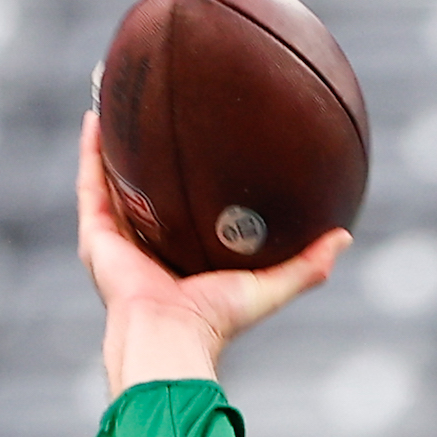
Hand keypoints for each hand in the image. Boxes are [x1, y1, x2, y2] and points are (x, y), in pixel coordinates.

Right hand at [76, 111, 351, 394]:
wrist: (172, 334)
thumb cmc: (218, 319)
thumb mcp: (271, 286)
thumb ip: (307, 265)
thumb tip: (345, 236)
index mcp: (184, 257)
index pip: (188, 212)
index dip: (196, 182)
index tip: (210, 146)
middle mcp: (149, 246)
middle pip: (148, 192)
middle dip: (153, 157)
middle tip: (166, 114)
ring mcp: (119, 240)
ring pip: (113, 182)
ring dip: (115, 145)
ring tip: (120, 102)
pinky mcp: (96, 236)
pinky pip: (91, 184)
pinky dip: (91, 151)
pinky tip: (97, 117)